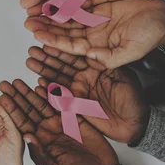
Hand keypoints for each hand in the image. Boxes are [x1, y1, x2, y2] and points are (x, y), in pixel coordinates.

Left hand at [0, 79, 118, 164]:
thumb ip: (39, 154)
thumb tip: (25, 136)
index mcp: (40, 140)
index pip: (22, 122)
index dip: (11, 110)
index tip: (0, 99)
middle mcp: (47, 128)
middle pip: (28, 109)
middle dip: (17, 96)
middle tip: (5, 84)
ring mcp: (60, 121)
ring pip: (42, 102)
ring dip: (30, 92)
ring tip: (18, 81)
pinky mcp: (74, 115)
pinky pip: (61, 101)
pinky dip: (52, 92)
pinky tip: (42, 83)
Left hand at [24, 0, 164, 68]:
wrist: (164, 19)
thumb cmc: (151, 36)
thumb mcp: (132, 50)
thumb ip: (111, 57)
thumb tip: (90, 57)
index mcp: (96, 48)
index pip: (69, 45)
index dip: (52, 40)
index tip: (36, 34)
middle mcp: (91, 36)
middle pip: (63, 31)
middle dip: (45, 26)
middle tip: (27, 20)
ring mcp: (93, 22)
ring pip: (67, 18)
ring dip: (50, 13)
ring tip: (32, 7)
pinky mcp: (97, 8)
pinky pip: (77, 3)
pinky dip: (64, 0)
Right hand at [26, 45, 148, 143]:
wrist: (135, 125)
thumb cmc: (134, 100)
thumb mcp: (123, 77)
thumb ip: (106, 64)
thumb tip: (91, 52)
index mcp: (96, 66)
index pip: (75, 53)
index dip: (61, 46)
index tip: (47, 38)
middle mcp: (85, 76)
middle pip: (62, 63)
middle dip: (46, 56)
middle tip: (32, 49)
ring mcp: (79, 89)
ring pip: (57, 78)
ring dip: (42, 70)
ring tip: (29, 61)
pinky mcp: (75, 104)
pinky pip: (59, 96)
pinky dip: (48, 90)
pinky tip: (37, 83)